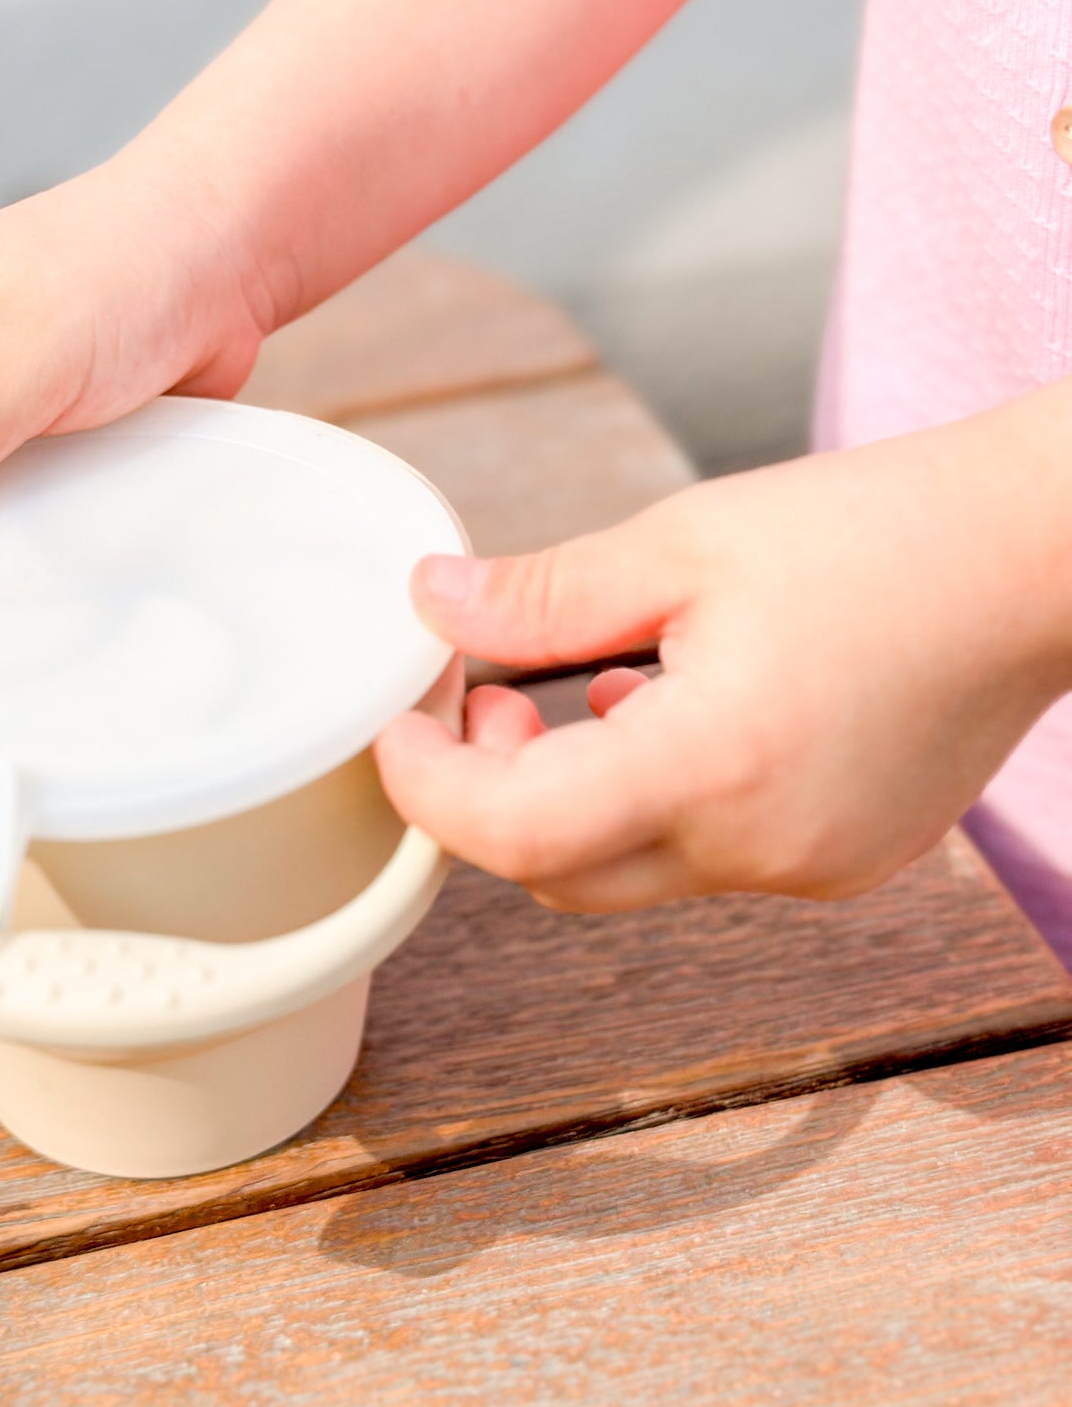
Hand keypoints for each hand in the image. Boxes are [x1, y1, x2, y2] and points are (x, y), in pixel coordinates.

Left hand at [375, 398, 1071, 910]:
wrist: (1035, 558)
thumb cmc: (875, 532)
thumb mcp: (686, 542)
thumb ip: (546, 593)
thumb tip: (431, 604)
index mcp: (716, 763)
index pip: (516, 833)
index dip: (430, 789)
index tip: (399, 732)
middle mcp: (765, 847)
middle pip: (562, 873)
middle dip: (498, 796)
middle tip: (492, 697)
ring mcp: (814, 868)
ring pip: (635, 871)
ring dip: (581, 796)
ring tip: (599, 683)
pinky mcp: (848, 861)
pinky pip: (711, 859)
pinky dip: (663, 802)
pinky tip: (681, 710)